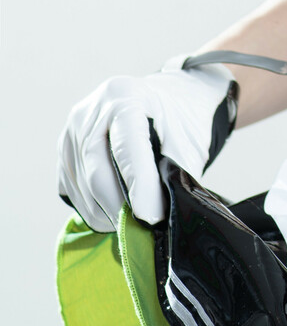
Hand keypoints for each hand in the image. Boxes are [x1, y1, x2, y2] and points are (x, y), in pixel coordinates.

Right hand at [57, 60, 236, 232]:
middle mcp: (89, 112)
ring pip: (84, 189)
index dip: (139, 185)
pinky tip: (117, 211)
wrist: (163, 104)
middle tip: (146, 229)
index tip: (151, 216)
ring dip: (109, 215)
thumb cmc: (177, 122)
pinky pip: (74, 192)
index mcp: (124, 96)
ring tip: (135, 222)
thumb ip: (173, 174)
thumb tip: (156, 217)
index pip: (126, 147)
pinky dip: (96, 211)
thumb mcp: (185, 141)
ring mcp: (71, 133)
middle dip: (122, 209)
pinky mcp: (64, 154)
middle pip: (98, 172)